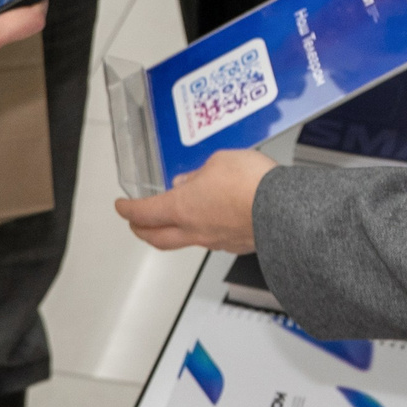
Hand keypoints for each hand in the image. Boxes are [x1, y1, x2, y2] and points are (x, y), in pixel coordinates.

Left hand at [117, 149, 272, 252]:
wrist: (285, 211)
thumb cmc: (252, 184)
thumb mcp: (218, 162)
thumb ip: (199, 174)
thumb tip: (189, 181)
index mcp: (182, 207)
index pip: (144, 213)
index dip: (128, 210)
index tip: (122, 207)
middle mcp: (194, 229)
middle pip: (157, 238)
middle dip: (141, 230)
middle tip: (135, 223)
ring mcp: (215, 240)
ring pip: (183, 241)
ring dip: (171, 232)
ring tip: (173, 219)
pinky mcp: (235, 245)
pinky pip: (210, 240)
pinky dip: (201, 231)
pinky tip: (209, 220)